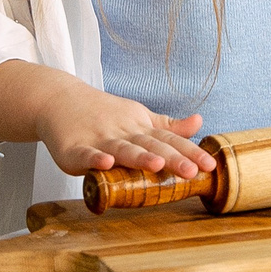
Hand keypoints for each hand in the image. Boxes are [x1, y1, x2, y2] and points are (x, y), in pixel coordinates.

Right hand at [0, 59, 216, 178]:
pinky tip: (105, 164)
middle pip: (151, 146)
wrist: (60, 100)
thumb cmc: (104, 114)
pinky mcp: (74, 148)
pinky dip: (94, 158)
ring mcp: (99, 139)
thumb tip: (201, 123)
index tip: (210, 166)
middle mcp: (124, 132)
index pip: (170, 141)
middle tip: (192, 171)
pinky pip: (86, 154)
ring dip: (138, 157)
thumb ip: (168, 126)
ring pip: (122, 149)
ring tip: (157, 164)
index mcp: (141, 127)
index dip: (190, 152)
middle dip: (172, 159)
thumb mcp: (139, 117)